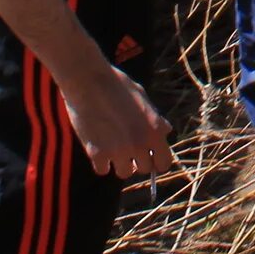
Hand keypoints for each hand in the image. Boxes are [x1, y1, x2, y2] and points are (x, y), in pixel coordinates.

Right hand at [61, 60, 174, 179]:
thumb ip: (155, 118)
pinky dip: (101, 162)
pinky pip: (103, 170)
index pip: (164, 163)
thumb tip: (166, 131)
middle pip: (144, 169)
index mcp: (154, 131)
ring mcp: (118, 151)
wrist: (88, 81)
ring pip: (124, 173)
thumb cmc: (116, 85)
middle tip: (129, 150)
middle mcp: (139, 144)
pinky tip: (98, 149)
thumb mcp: (143, 98)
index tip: (149, 157)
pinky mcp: (96, 153)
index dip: (157, 161)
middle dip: (138, 161)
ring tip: (114, 149)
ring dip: (120, 164)